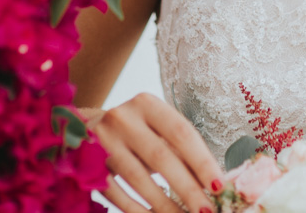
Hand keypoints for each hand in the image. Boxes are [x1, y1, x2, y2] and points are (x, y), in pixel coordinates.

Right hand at [84, 93, 223, 212]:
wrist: (85, 129)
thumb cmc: (135, 131)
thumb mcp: (156, 129)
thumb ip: (179, 150)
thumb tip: (213, 183)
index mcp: (146, 103)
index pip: (181, 132)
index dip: (202, 161)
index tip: (219, 186)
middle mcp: (122, 118)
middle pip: (161, 157)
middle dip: (187, 188)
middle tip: (207, 211)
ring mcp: (102, 141)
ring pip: (138, 179)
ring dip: (165, 205)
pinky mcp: (88, 165)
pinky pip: (116, 193)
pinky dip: (137, 210)